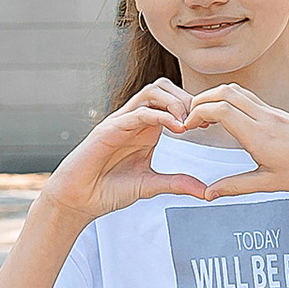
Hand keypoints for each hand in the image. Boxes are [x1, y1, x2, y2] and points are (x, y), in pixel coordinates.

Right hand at [42, 93, 221, 221]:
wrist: (77, 200)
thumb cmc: (108, 189)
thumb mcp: (151, 186)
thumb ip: (177, 184)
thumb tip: (206, 192)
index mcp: (146, 129)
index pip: (172, 101)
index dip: (194, 107)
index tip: (210, 124)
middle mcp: (134, 120)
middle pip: (163, 88)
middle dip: (187, 99)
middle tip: (202, 121)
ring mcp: (120, 122)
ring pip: (151, 92)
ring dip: (175, 103)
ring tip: (189, 123)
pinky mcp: (108, 130)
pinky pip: (137, 113)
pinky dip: (159, 116)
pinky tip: (176, 128)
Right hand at [156, 84, 288, 212]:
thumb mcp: (269, 184)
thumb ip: (236, 186)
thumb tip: (208, 194)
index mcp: (259, 135)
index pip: (220, 109)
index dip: (197, 113)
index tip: (186, 127)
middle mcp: (264, 118)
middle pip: (224, 92)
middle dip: (199, 101)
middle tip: (188, 119)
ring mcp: (271, 111)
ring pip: (235, 90)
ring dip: (213, 97)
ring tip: (203, 118)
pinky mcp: (276, 111)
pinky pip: (247, 97)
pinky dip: (228, 100)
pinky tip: (224, 118)